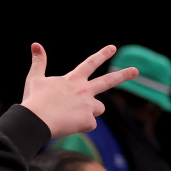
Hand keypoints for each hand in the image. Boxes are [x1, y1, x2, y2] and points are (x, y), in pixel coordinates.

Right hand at [20, 43, 137, 138]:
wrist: (35, 121)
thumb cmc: (34, 100)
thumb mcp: (34, 79)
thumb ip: (39, 62)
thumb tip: (35, 44)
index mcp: (73, 80)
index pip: (90, 63)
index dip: (102, 54)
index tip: (113, 48)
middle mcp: (85, 90)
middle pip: (108, 81)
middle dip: (124, 74)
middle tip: (136, 70)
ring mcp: (88, 105)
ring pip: (99, 108)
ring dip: (91, 111)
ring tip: (71, 114)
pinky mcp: (89, 120)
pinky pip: (90, 124)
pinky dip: (81, 126)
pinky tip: (68, 125)